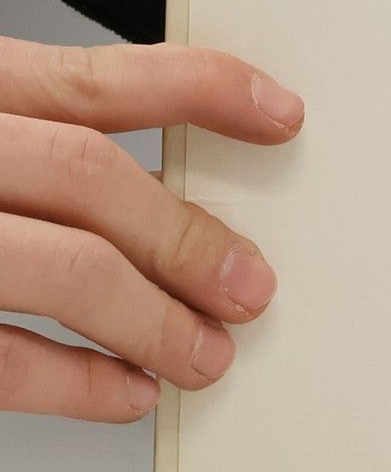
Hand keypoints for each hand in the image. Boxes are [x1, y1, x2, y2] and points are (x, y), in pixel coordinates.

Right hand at [0, 39, 302, 421]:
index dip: (200, 91)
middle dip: (187, 236)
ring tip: (207, 354)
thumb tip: (167, 198)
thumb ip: (41, 146)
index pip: (91, 81)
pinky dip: (79, 383)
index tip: (282, 116)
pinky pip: (7, 360)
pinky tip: (130, 391)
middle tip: (253, 287)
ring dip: (157, 319)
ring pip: (67, 269)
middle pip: (89, 176)